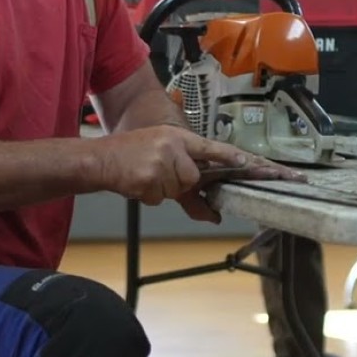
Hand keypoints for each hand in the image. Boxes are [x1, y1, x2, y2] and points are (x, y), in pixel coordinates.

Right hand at [92, 125, 303, 221]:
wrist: (102, 159)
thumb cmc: (135, 157)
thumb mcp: (163, 159)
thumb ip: (191, 189)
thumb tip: (215, 217)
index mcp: (179, 138)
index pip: (213, 149)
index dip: (234, 158)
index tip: (254, 164)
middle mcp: (174, 148)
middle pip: (193, 179)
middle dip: (177, 183)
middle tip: (157, 171)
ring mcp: (161, 163)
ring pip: (176, 190)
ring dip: (162, 189)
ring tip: (145, 174)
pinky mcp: (150, 178)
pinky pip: (159, 197)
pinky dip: (149, 194)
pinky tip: (137, 181)